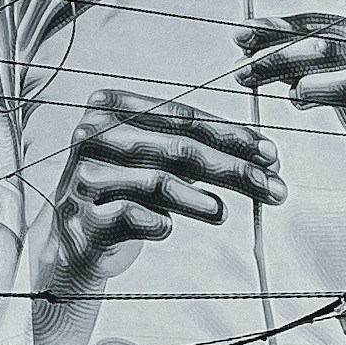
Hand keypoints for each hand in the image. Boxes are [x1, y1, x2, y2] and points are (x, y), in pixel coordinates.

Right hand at [46, 87, 281, 289]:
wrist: (73, 238)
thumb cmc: (122, 190)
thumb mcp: (153, 159)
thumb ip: (196, 150)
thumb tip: (261, 158)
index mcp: (111, 106)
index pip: (182, 117)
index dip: (231, 135)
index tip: (270, 154)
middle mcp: (93, 135)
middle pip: (179, 149)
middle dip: (234, 170)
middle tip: (272, 188)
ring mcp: (84, 177)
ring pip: (158, 182)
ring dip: (200, 199)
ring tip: (225, 213)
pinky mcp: (81, 219)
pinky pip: (131, 217)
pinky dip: (158, 223)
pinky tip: (169, 228)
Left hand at [238, 13, 345, 214]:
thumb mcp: (336, 91)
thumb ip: (304, 69)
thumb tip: (254, 49)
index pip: (325, 24)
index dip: (281, 28)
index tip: (242, 34)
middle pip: (333, 47)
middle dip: (282, 56)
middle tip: (246, 70)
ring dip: (317, 85)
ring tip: (291, 96)